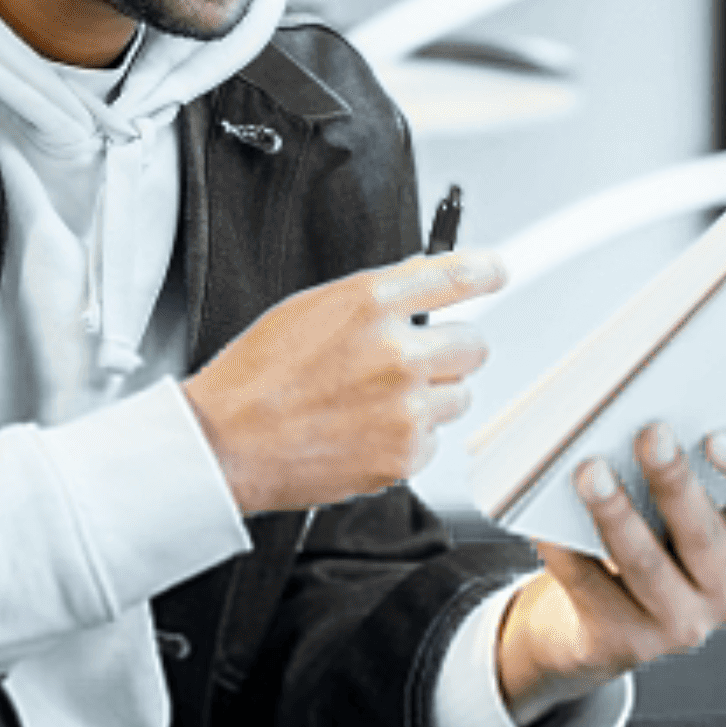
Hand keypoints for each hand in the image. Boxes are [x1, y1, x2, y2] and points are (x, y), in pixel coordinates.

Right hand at [181, 248, 506, 513]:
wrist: (227, 443)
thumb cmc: (256, 377)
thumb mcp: (310, 308)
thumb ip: (375, 297)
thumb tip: (424, 282)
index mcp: (370, 303)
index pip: (457, 275)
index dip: (488, 272)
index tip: (497, 272)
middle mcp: (397, 351)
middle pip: (474, 344)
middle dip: (450, 351)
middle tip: (411, 362)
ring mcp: (405, 406)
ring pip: (458, 396)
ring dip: (430, 397)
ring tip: (375, 402)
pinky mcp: (405, 454)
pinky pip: (434, 440)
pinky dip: (409, 439)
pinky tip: (366, 432)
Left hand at [493, 424, 725, 723]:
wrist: (595, 624)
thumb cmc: (641, 536)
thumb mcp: (670, 506)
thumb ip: (672, 465)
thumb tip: (632, 411)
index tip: (718, 436)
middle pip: (706, 534)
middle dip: (675, 481)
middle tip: (650, 433)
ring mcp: (681, 624)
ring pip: (647, 566)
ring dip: (617, 515)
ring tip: (588, 472)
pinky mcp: (626, 644)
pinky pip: (591, 587)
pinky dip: (564, 549)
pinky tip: (542, 517)